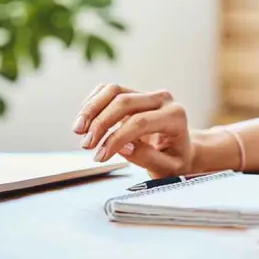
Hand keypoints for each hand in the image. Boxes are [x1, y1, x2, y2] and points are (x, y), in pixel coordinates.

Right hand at [73, 83, 194, 177]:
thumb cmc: (174, 160)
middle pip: (124, 102)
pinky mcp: (133, 92)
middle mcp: (163, 99)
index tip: (100, 156)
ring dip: (91, 109)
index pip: (141, 122)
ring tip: (78, 130)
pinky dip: (93, 102)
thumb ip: (147, 158)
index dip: (116, 138)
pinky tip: (84, 120)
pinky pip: (108, 90)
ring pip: (113, 90)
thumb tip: (124, 147)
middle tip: (86, 145)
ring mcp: (147, 93)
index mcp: (175, 116)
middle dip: (100, 123)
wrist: (180, 148)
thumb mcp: (167, 168)